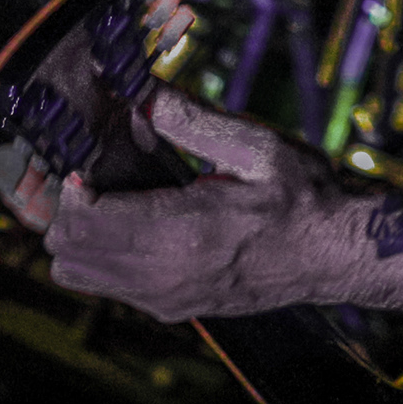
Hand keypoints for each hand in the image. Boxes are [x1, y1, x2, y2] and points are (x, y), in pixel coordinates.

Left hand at [42, 96, 353, 321]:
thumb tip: (143, 94)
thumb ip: (192, 121)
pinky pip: (107, 285)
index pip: (83, 223)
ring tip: (113, 197)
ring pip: (78, 274)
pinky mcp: (172, 308)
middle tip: (96, 174)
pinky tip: (137, 220)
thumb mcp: (256, 147)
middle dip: (68, 210)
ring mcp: (166, 299)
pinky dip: (102, 253)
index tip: (92, 160)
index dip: (72, 188)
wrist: (335, 255)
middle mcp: (164, 276)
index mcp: (182, 233)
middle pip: (67, 253)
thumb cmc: (303, 198)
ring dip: (80, 234)